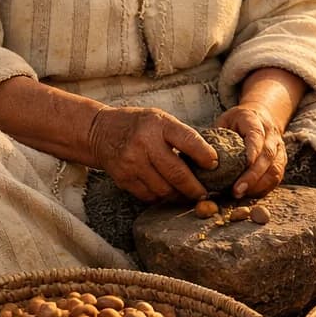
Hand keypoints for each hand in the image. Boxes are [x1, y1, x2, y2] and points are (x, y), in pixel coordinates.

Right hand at [88, 106, 217, 202]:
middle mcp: (144, 143)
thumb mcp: (160, 119)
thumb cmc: (138, 124)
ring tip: (187, 194)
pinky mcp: (123, 178)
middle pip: (177, 173)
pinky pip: (149, 196)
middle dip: (195, 187)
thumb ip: (180, 136)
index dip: (205, 155)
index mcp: (158, 124)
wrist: (100, 131)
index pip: (188, 141)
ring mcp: (132, 162)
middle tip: (204, 193)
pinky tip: (168, 193)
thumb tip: (209, 160)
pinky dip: (161, 197)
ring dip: (179, 195)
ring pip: (164, 189)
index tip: (215, 165)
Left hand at [215, 104, 286, 197]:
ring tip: (241, 195)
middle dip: (253, 175)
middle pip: (267, 156)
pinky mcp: (280, 162)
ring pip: (274, 169)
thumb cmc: (236, 122)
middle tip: (237, 190)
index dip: (253, 149)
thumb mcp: (223, 122)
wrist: (260, 117)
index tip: (246, 163)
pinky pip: (275, 178)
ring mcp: (278, 149)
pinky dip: (263, 188)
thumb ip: (215, 136)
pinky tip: (249, 195)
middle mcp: (270, 134)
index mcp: (254, 120)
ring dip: (258, 185)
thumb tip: (198, 157)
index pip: (256, 135)